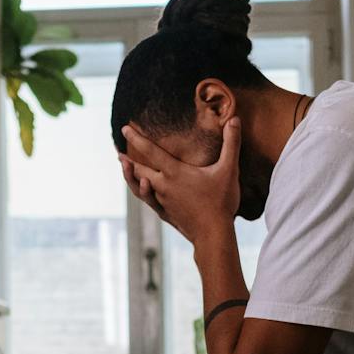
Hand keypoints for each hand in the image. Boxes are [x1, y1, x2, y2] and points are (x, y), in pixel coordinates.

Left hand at [121, 118, 240, 243]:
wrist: (213, 234)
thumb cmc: (220, 202)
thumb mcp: (228, 170)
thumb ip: (231, 143)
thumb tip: (235, 119)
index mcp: (174, 172)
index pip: (149, 151)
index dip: (136, 138)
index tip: (125, 129)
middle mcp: (163, 186)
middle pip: (139, 170)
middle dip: (128, 160)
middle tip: (119, 152)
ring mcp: (162, 201)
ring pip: (139, 187)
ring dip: (130, 176)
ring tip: (125, 168)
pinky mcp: (165, 213)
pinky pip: (148, 200)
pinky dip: (142, 191)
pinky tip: (144, 189)